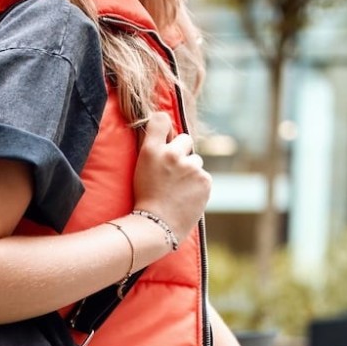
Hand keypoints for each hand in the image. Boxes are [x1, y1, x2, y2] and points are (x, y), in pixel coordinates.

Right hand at [133, 113, 210, 242]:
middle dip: (182, 152)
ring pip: (195, 161)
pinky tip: (185, 196)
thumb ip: (154, 146)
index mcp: (151, 150)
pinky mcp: (205, 180)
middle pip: (185, 140)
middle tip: (171, 172)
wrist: (157, 225)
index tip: (165, 132)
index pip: (161, 120)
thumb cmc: (146, 197)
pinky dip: (197, 185)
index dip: (164, 124)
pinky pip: (203, 176)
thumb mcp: (141, 168)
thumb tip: (165, 125)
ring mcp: (191, 167)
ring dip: (190, 171)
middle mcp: (172, 154)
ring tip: (177, 189)